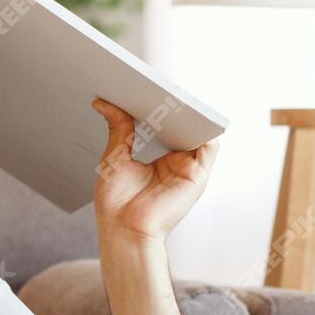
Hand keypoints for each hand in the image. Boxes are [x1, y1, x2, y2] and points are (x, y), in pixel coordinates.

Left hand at [91, 97, 218, 243]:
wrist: (124, 231)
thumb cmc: (117, 204)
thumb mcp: (115, 157)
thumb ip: (118, 129)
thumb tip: (104, 103)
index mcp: (160, 161)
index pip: (165, 127)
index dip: (158, 107)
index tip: (146, 87)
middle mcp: (177, 164)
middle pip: (182, 128)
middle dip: (173, 106)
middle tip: (158, 83)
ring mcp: (188, 170)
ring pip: (197, 133)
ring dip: (190, 114)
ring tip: (172, 92)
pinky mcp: (198, 176)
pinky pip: (209, 145)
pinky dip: (204, 127)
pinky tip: (190, 112)